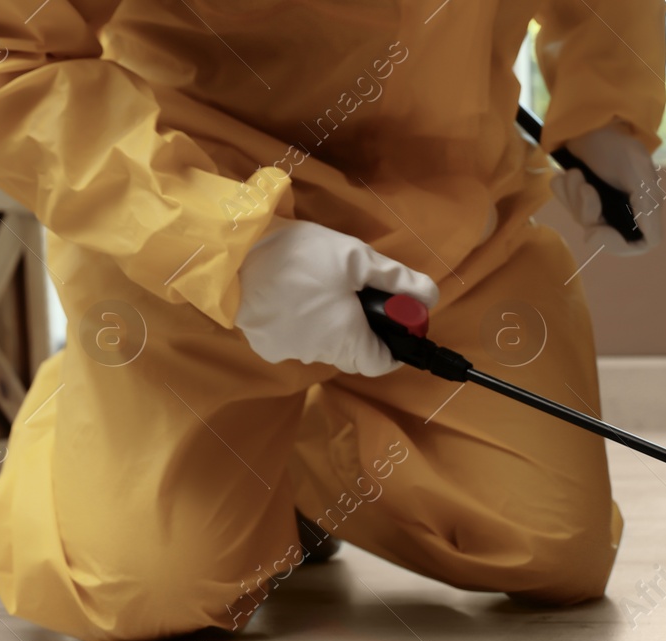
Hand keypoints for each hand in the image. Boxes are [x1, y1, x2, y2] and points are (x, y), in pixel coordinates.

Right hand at [237, 220, 439, 376]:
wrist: (235, 253)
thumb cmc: (301, 256)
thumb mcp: (357, 258)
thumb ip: (398, 280)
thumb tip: (430, 297)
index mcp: (347, 342)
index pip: (382, 362)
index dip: (395, 345)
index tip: (397, 322)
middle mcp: (319, 356)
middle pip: (353, 352)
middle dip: (363, 327)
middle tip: (357, 292)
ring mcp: (289, 353)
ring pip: (323, 345)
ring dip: (332, 323)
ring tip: (323, 287)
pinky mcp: (265, 345)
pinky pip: (295, 339)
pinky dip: (302, 323)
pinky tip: (295, 295)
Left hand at [550, 122, 662, 256]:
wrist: (586, 121)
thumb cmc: (616, 142)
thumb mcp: (637, 171)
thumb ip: (646, 205)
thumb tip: (647, 243)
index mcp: (645, 206)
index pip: (639, 244)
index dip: (618, 245)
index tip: (597, 229)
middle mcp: (624, 209)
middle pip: (604, 234)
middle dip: (588, 212)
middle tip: (583, 187)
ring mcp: (602, 204)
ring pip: (583, 220)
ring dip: (574, 197)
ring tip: (576, 173)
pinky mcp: (582, 196)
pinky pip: (568, 207)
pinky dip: (563, 191)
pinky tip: (569, 173)